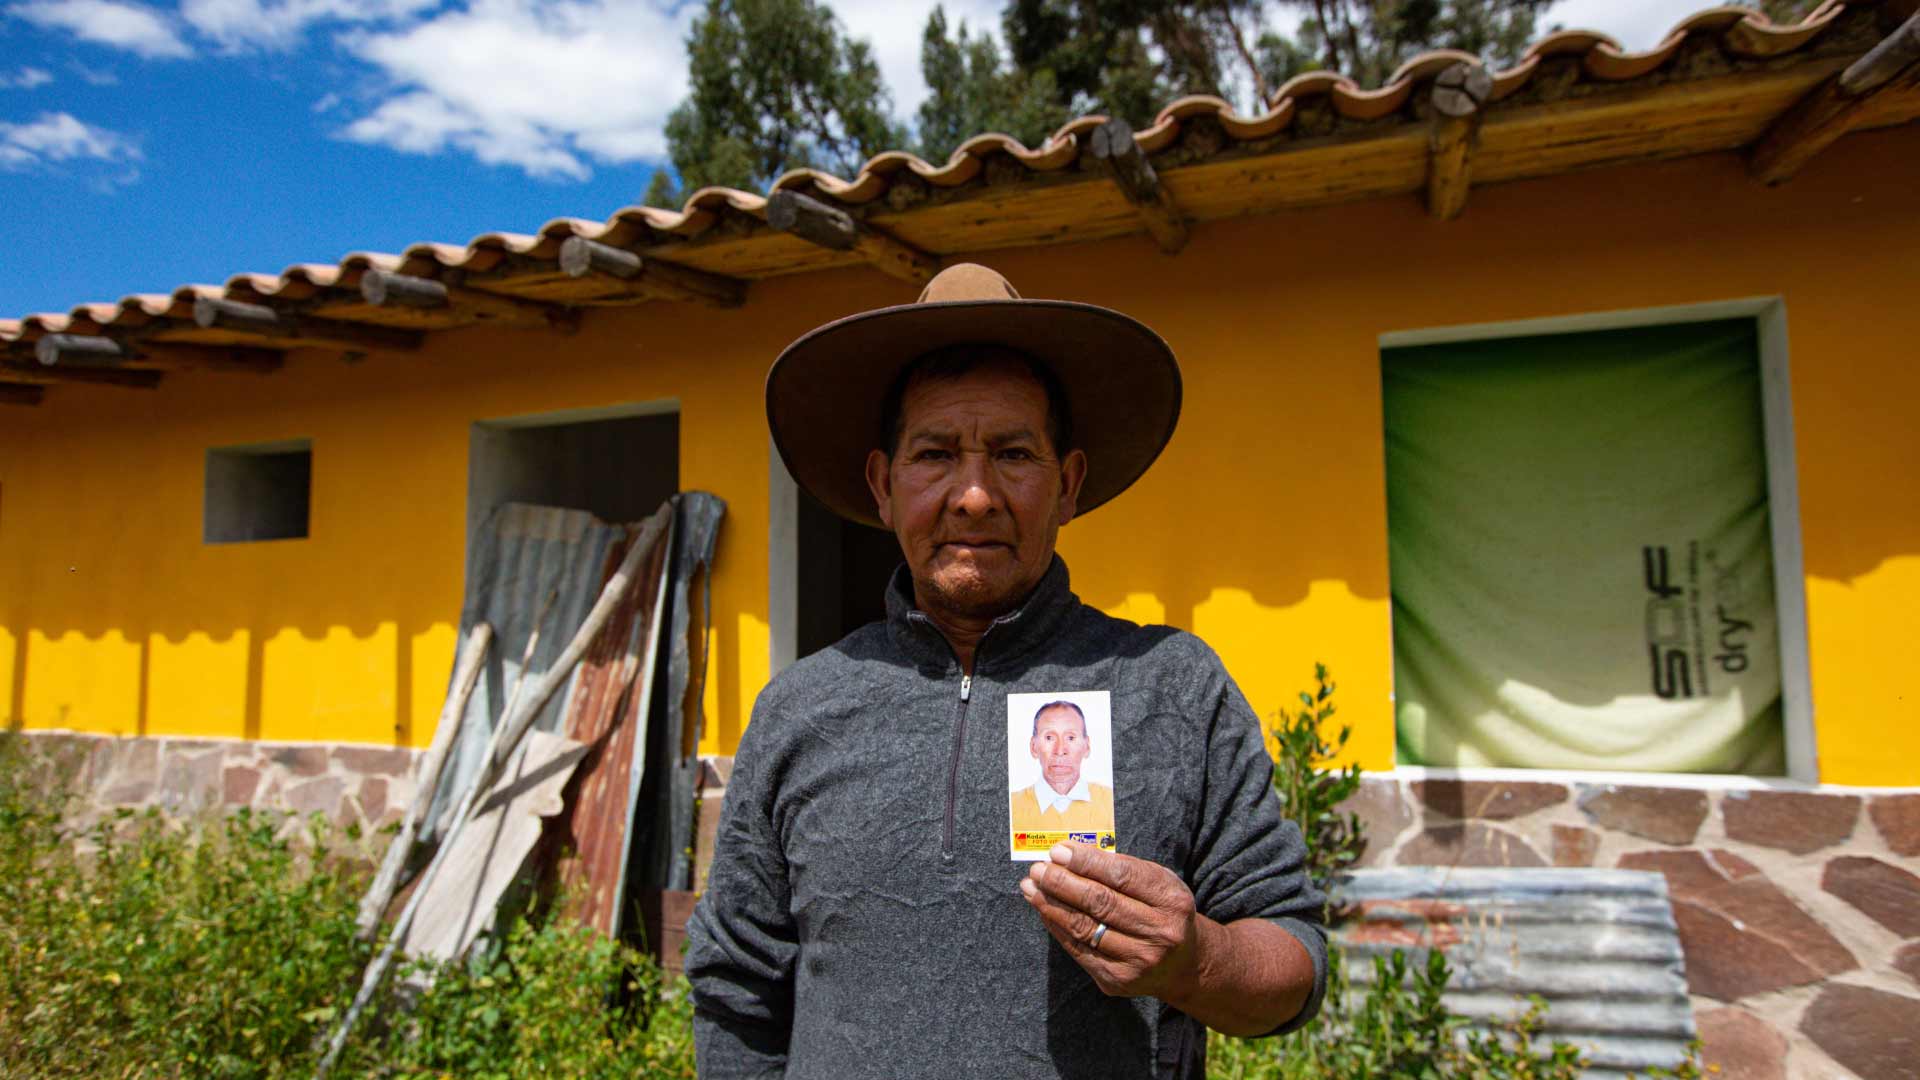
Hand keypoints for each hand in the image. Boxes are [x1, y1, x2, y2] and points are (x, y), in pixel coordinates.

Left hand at [1018, 841, 1200, 1000]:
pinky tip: (1044, 910)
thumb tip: (1069, 854)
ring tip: (1032, 887)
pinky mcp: (1117, 980)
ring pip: (1084, 928)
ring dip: (1052, 905)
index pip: (1122, 876)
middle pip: (1101, 903)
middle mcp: (1159, 933)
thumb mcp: (1157, 882)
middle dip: (1063, 883)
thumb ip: (1120, 868)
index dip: (1086, 862)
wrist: (1182, 965)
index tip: (1057, 850)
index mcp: (1171, 901)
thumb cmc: (1161, 911)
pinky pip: (1078, 949)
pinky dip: (1056, 927)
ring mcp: (1138, 961)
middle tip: (1038, 869)